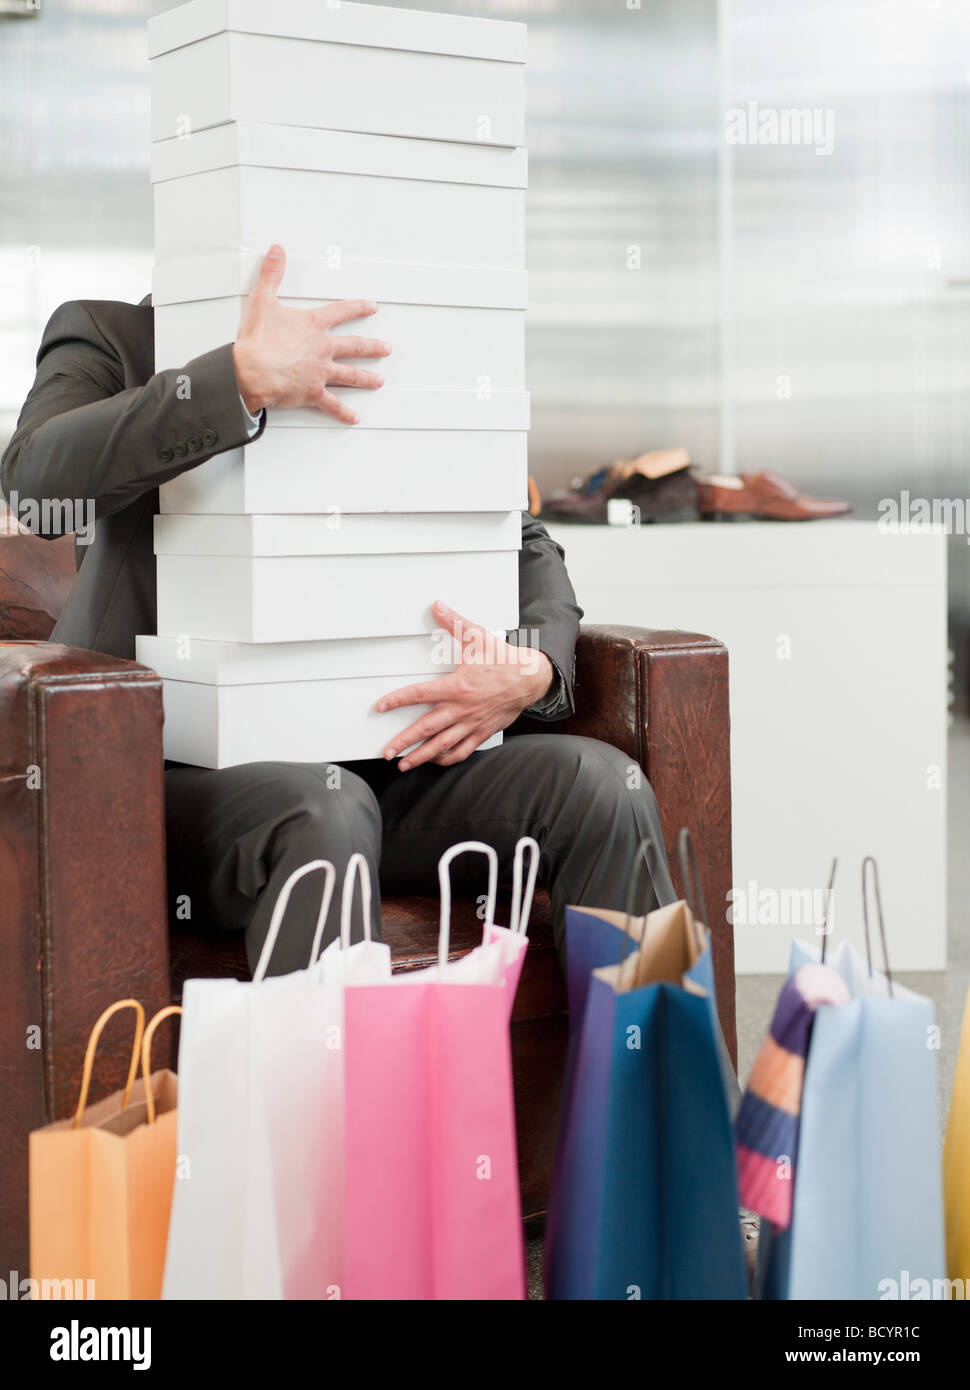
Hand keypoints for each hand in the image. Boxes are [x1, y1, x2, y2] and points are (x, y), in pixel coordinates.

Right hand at [232, 244, 390, 423]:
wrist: (252, 371)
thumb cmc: (257, 340)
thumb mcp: (263, 300)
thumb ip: (272, 274)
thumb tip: (276, 252)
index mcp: (313, 325)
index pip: (342, 312)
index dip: (359, 308)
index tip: (372, 308)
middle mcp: (323, 348)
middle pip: (355, 346)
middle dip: (372, 347)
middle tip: (385, 348)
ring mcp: (321, 372)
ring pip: (351, 375)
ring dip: (367, 378)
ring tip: (379, 381)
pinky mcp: (314, 392)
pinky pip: (333, 404)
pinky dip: (343, 413)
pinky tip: (354, 417)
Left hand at [376, 600, 554, 770]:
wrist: (531, 679)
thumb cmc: (504, 660)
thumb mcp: (478, 637)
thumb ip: (455, 622)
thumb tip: (438, 607)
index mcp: (458, 687)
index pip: (419, 695)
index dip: (397, 701)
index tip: (381, 707)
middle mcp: (462, 709)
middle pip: (426, 729)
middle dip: (404, 742)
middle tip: (388, 751)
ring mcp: (472, 724)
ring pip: (442, 746)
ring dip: (421, 757)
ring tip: (405, 764)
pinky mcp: (482, 732)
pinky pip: (462, 750)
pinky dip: (447, 758)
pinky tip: (435, 760)